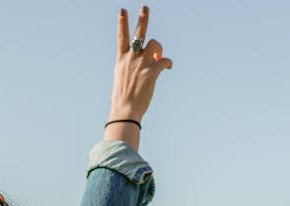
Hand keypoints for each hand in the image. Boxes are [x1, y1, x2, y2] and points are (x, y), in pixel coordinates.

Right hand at [109, 5, 172, 121]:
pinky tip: (168, 68)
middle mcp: (131, 58)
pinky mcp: (151, 72)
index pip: (121, 37)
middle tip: (145, 7)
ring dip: (159, 49)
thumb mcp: (121, 77)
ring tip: (159, 57)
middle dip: (142, 19)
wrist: (125, 111)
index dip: (122, 22)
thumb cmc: (123, 97)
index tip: (123, 10)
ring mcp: (141, 64)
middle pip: (138, 33)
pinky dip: (168, 63)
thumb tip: (149, 60)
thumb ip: (132, 65)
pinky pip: (165, 61)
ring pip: (155, 44)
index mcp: (121, 59)